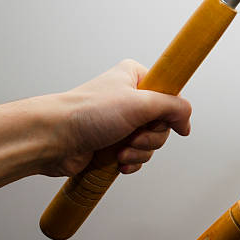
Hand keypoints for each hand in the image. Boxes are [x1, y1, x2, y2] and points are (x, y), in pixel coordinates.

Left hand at [46, 59, 191, 176]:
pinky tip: (119, 161)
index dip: (171, 111)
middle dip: (151, 137)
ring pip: (151, 142)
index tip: (164, 121)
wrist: (53, 139)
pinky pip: (138, 156)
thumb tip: (187, 120)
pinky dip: (131, 161)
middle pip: (163, 123)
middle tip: (134, 136)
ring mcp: (122, 123)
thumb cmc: (86, 113)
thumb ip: (173, 107)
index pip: (171, 94)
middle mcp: (130, 99)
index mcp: (136, 78)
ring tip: (121, 150)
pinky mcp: (114, 143)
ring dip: (140, 151)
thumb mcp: (140, 103)